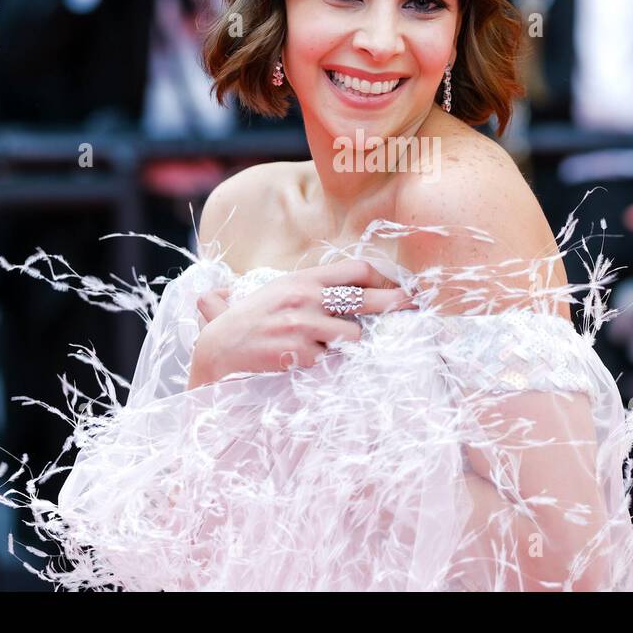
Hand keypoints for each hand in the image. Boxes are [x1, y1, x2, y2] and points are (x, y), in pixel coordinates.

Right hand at [188, 260, 413, 387]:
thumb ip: (314, 288)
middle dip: (395, 302)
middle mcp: (306, 298)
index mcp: (303, 279)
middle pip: (366, 299)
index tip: (398, 286)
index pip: (356, 270)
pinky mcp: (301, 353)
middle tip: (414, 305)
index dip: (383, 278)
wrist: (218, 348)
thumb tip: (355, 290)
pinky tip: (299, 358)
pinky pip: (329, 359)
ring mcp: (304, 326)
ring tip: (320, 344)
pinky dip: (321, 362)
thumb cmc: (251, 319)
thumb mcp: (280, 291)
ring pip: (353, 335)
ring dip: (345, 343)